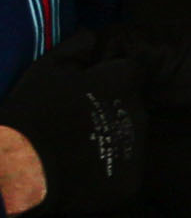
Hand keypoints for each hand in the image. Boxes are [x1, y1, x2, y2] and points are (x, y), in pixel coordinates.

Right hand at [0, 33, 132, 217]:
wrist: (25, 166)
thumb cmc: (32, 110)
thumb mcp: (46, 68)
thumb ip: (75, 49)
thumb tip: (93, 36)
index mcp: (121, 84)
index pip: (132, 71)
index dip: (113, 75)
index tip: (93, 84)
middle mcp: (138, 115)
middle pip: (133, 105)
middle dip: (115, 105)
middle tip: (81, 116)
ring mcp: (137, 151)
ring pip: (133, 136)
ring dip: (114, 135)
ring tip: (80, 142)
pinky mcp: (132, 182)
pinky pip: (127, 168)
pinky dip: (112, 166)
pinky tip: (85, 166)